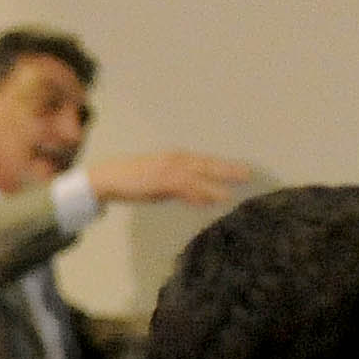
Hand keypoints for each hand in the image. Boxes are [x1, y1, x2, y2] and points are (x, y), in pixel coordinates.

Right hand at [85, 150, 253, 209]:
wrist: (109, 177)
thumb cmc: (134, 180)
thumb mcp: (163, 186)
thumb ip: (184, 191)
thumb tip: (205, 198)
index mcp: (176, 158)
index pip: (205, 162)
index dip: (224, 166)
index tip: (242, 170)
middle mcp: (176, 160)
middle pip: (207, 165)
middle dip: (227, 170)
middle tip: (248, 175)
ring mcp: (169, 170)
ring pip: (198, 176)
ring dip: (216, 183)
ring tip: (232, 192)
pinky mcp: (161, 180)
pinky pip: (184, 187)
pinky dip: (198, 194)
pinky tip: (210, 200)